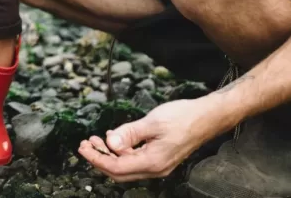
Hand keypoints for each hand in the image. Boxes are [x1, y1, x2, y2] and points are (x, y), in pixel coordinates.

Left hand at [77, 98, 223, 181]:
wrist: (208, 117)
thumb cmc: (183, 117)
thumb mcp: (152, 122)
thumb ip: (129, 133)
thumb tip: (109, 142)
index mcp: (152, 162)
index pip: (116, 167)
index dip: (96, 158)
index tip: (82, 148)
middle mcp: (155, 169)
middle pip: (119, 172)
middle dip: (99, 158)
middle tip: (84, 144)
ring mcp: (159, 165)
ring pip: (126, 166)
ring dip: (109, 154)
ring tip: (94, 139)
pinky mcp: (160, 158)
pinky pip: (135, 160)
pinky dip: (122, 151)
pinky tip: (114, 139)